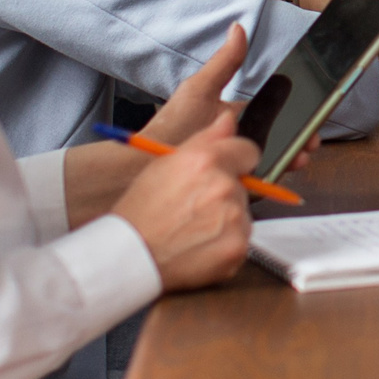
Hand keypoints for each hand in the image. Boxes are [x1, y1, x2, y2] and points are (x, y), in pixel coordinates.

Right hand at [110, 112, 259, 290]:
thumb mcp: (164, 164)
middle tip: (194, 206)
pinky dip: (225, 243)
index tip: (223, 172)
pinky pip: (241, 239)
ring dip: (226, 219)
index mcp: (205, 161)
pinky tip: (199, 245)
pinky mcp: (237, 248)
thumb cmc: (140, 214)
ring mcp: (233, 219)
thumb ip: (206, 138)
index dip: (235, 161)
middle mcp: (223, 187)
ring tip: (193, 227)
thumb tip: (228, 120)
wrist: (130, 258)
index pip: (248, 151)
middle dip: (224, 193)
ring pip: (242, 213)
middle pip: (243, 185)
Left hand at [138, 24, 319, 175]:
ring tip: (300, 155)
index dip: (295, 116)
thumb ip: (224, 63)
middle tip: (312, 140)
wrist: (142, 167)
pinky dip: (274, 179)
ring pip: (273, 162)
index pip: (273, 116)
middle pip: (279, 140)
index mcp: (235, 118)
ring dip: (292, 157)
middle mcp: (238, 142)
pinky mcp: (232, 187)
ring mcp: (236, 166)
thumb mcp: (199, 90)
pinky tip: (282, 173)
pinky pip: (259, 183)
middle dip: (300, 139)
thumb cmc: (169, 127)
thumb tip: (238, 27)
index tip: (312, 115)